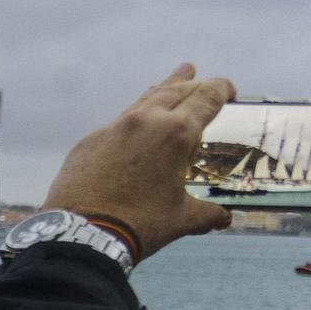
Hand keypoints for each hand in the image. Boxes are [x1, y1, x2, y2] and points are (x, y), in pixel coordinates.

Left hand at [40, 63, 236, 260]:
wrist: (80, 234)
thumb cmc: (138, 225)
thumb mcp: (181, 219)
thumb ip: (207, 214)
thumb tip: (223, 218)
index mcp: (177, 133)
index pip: (206, 98)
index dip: (221, 89)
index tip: (230, 90)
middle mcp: (146, 121)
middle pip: (176, 91)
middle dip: (194, 84)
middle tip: (202, 80)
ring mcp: (114, 127)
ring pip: (146, 99)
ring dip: (164, 88)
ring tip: (177, 76)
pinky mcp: (90, 140)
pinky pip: (120, 121)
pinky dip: (136, 116)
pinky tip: (137, 121)